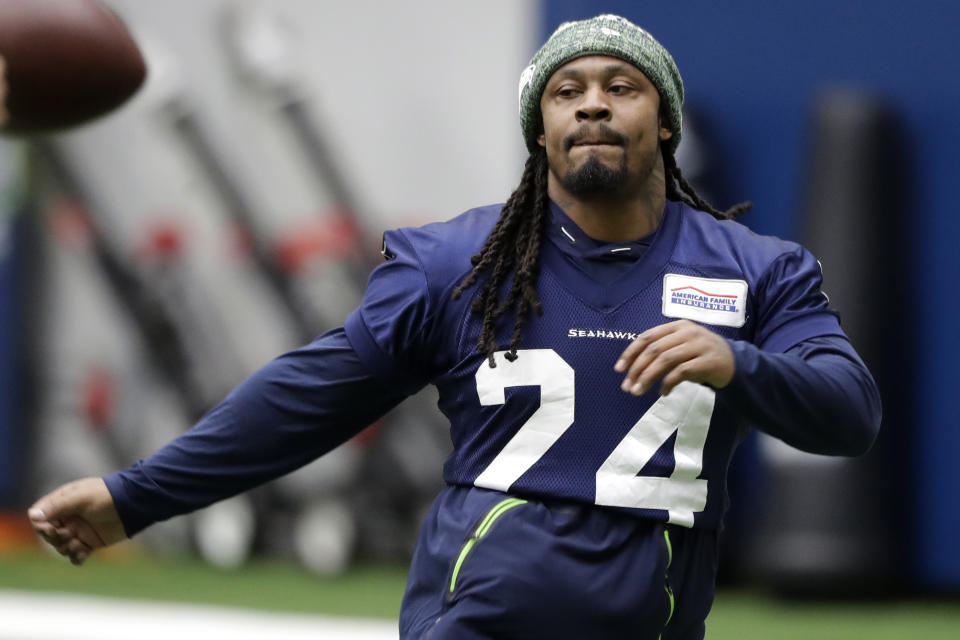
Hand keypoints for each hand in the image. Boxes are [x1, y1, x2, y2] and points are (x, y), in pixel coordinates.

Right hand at [28, 478, 125, 565]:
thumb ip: (57, 507)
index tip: (51, 529)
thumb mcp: (80, 498)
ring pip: (61, 547)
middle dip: (56, 538)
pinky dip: (77, 557)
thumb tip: (32, 516)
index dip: (42, 526)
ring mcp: (79, 531)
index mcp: (63, 504)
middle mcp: (68, 518)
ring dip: (67, 548)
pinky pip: (76, 556)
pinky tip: (83, 554)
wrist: (132, 505)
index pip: (40, 518)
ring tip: (78, 543)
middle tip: (69, 534)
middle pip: (49, 535)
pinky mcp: (90, 542)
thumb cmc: (106, 496)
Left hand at [614, 319, 734, 396]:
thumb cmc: (701, 356)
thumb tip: (632, 369)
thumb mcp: (681, 347)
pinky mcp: (708, 361)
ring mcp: (699, 345)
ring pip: (665, 359)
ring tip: (638, 392)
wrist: (735, 363)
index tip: (618, 369)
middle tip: (627, 387)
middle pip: (654, 349)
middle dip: (637, 369)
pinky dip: (668, 383)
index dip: (631, 353)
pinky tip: (663, 393)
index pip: (648, 336)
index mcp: (678, 326)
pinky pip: (682, 372)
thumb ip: (661, 351)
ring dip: (648, 377)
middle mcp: (688, 332)